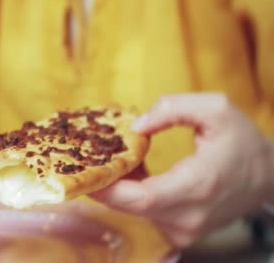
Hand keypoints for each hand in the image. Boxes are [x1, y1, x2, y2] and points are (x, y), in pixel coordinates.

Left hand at [91, 93, 273, 247]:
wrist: (270, 178)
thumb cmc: (244, 143)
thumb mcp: (215, 109)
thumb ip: (173, 108)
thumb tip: (135, 126)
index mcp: (198, 186)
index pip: (141, 198)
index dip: (108, 187)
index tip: (86, 169)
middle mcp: (189, 216)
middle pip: (130, 206)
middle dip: (104, 183)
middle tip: (85, 158)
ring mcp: (185, 229)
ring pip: (135, 210)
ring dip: (117, 186)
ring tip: (107, 158)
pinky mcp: (181, 231)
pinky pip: (145, 212)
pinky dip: (132, 193)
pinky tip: (129, 169)